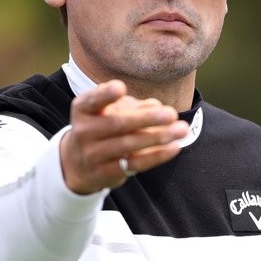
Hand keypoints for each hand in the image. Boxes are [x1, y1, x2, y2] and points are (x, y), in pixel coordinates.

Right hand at [59, 80, 189, 193]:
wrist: (79, 164)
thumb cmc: (101, 128)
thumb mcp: (108, 112)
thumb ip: (131, 106)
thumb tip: (158, 106)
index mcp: (83, 110)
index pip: (92, 100)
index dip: (105, 94)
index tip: (121, 87)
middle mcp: (84, 131)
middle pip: (117, 124)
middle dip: (146, 119)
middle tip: (171, 114)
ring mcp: (93, 154)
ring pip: (129, 145)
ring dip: (158, 137)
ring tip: (182, 129)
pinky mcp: (105, 173)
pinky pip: (135, 164)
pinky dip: (157, 155)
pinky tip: (174, 147)